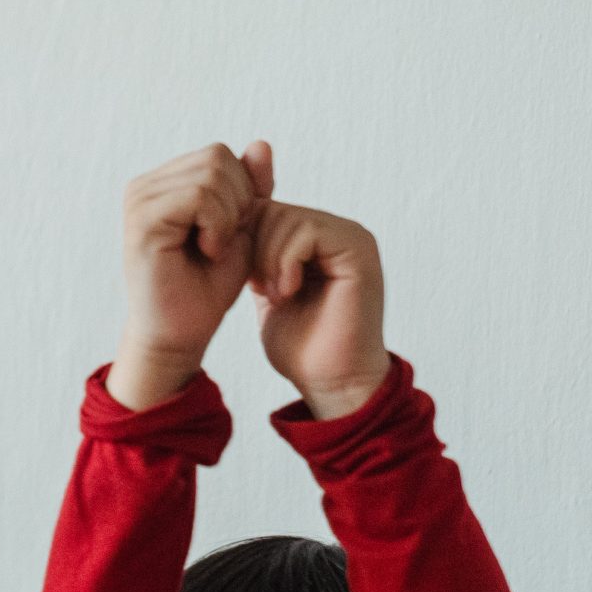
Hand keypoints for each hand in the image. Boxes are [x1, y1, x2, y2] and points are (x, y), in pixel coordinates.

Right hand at [110, 140, 274, 409]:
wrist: (182, 332)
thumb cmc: (207, 286)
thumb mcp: (242, 225)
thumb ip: (251, 186)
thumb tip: (262, 144)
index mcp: (163, 183)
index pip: (220, 154)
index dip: (243, 190)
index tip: (232, 233)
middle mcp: (144, 186)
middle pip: (218, 157)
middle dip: (238, 201)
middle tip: (223, 243)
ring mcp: (138, 200)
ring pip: (211, 175)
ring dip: (229, 217)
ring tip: (213, 249)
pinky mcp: (142, 220)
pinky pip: (199, 196)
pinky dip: (218, 225)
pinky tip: (207, 251)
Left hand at [250, 201, 387, 419]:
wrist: (331, 382)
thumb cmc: (302, 347)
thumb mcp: (268, 291)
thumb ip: (259, 258)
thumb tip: (234, 227)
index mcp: (319, 239)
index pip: (266, 211)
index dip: (243, 241)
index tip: (247, 280)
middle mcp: (339, 231)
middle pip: (273, 209)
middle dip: (254, 250)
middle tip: (262, 289)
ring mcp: (352, 237)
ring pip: (287, 217)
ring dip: (268, 260)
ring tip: (278, 295)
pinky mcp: (358, 250)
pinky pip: (307, 232)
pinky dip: (285, 262)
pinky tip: (288, 293)